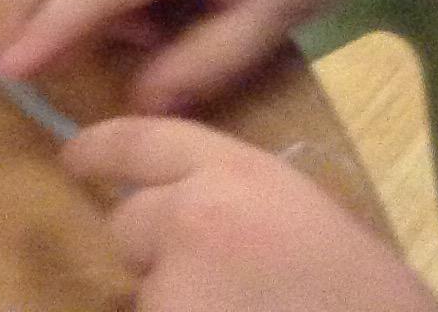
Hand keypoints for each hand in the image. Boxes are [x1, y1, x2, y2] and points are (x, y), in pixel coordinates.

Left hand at [67, 119, 437, 311]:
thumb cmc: (364, 294)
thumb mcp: (300, 216)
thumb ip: (232, 202)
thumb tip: (173, 218)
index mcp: (237, 171)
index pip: (143, 142)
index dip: (101, 149)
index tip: (73, 157)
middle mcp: (192, 216)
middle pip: (128, 225)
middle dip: (152, 255)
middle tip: (213, 285)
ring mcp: (174, 288)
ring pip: (145, 296)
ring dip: (175, 308)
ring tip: (247, 309)